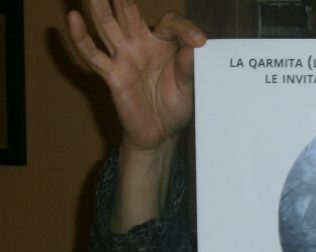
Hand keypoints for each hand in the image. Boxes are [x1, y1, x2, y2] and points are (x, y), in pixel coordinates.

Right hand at [68, 0, 206, 151]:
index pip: (170, 22)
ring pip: (107, 25)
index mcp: (164, 43)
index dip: (183, 27)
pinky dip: (81, 37)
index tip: (199, 40)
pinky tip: (73, 18)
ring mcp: (124, 56)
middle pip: (128, 11)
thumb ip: (190, 66)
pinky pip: (93, 54)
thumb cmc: (177, 105)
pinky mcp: (112, 74)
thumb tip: (196, 46)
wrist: (162, 132)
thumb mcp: (190, 86)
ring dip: (99, 6)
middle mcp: (141, 43)